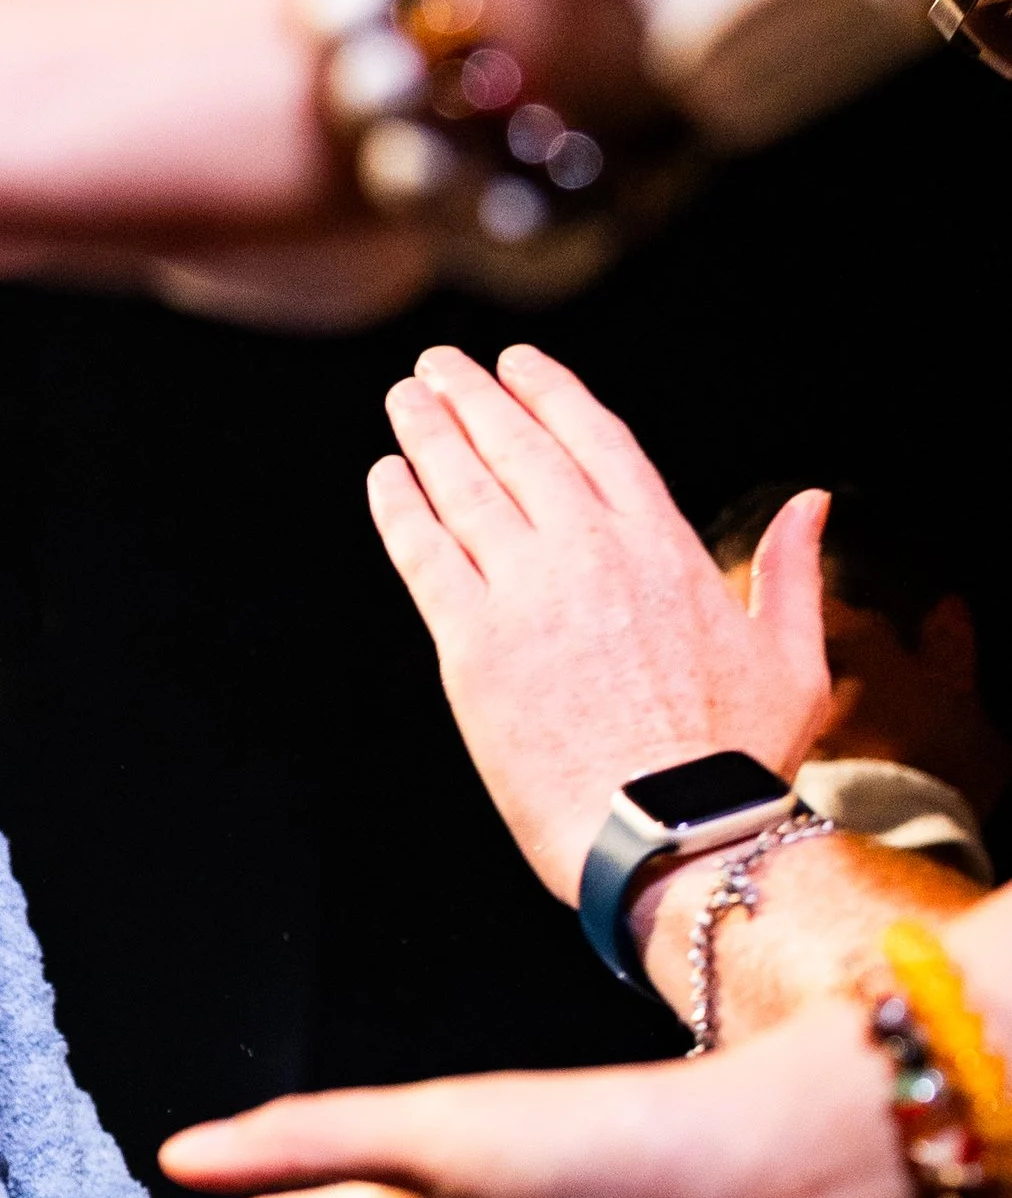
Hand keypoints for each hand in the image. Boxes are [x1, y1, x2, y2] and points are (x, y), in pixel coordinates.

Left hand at [368, 344, 832, 905]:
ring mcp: (527, 594)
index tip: (517, 365)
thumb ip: (791, 572)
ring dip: (429, 433)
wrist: (667, 832)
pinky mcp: (472, 647)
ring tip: (405, 398)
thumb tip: (813, 502)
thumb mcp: (792, 660)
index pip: (596, 438)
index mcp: (664, 544)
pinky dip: (401, 508)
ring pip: (465, 488)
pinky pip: (424, 555)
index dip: (550, 394)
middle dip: (474, 398)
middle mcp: (591, 551)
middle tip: (437, 368)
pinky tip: (383, 476)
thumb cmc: (733, 762)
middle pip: (520, 448)